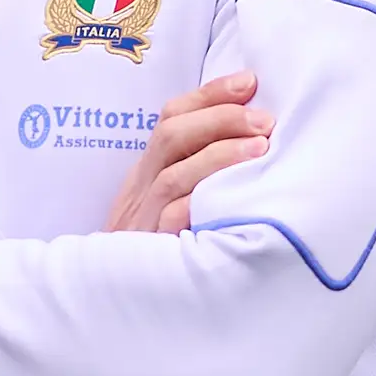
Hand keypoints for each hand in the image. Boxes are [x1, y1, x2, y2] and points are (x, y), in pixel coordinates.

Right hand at [107, 72, 271, 234]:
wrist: (111, 293)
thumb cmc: (152, 245)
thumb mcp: (163, 201)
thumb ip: (192, 169)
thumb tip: (250, 134)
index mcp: (146, 171)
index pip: (171, 118)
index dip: (209, 94)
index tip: (249, 82)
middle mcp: (141, 188)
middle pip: (172, 137)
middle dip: (221, 119)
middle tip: (264, 119)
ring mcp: (144, 218)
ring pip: (175, 176)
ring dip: (220, 156)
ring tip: (260, 148)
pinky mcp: (152, 249)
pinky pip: (174, 221)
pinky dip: (203, 204)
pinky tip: (235, 199)